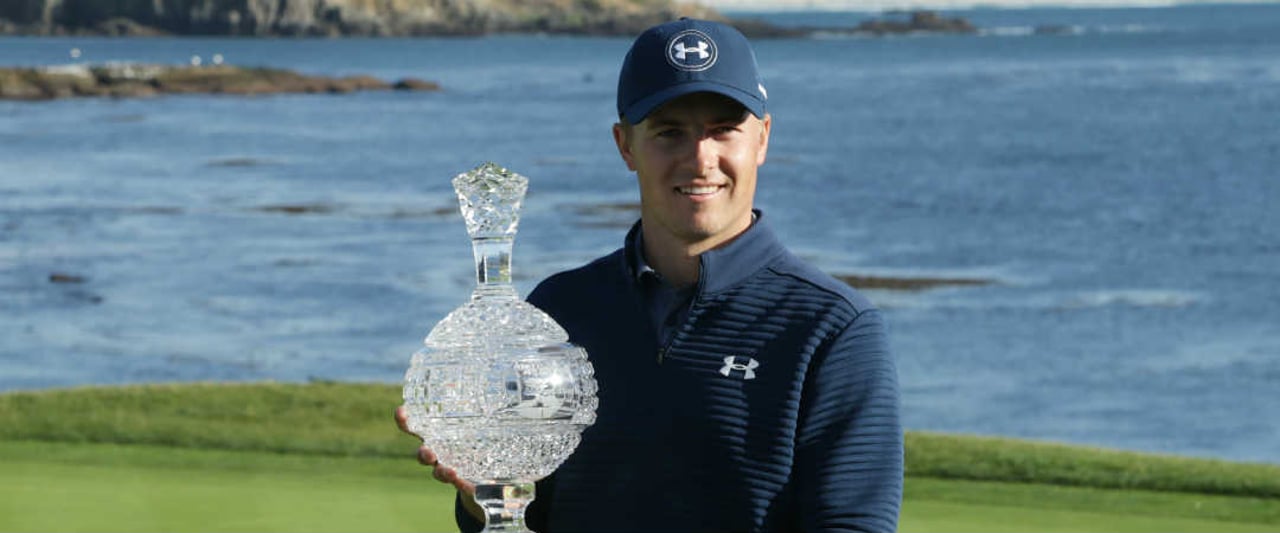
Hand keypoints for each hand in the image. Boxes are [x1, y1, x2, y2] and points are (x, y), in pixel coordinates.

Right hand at [395, 405, 482, 519]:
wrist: (487, 474)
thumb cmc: (478, 442)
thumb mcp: (482, 423)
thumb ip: (488, 407)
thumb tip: (505, 386)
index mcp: (438, 437)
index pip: (416, 428)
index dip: (405, 421)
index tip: (400, 411)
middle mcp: (439, 455)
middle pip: (423, 455)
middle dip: (423, 453)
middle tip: (427, 452)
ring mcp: (450, 470)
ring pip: (439, 473)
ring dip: (442, 472)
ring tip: (450, 471)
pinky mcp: (464, 484)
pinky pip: (461, 486)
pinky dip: (462, 484)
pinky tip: (466, 483)